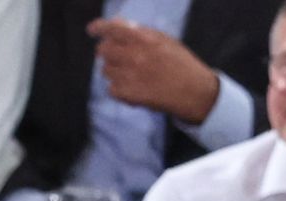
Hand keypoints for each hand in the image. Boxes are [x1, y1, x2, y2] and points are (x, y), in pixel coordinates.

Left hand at [89, 18, 222, 124]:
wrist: (193, 92)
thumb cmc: (179, 63)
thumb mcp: (163, 40)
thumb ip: (137, 31)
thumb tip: (115, 21)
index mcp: (143, 39)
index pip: (111, 29)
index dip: (99, 28)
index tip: (92, 30)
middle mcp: (134, 55)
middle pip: (102, 50)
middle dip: (107, 52)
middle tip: (119, 57)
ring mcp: (130, 76)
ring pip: (105, 71)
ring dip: (114, 72)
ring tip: (133, 75)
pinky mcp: (128, 94)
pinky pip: (111, 89)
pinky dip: (119, 90)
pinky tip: (134, 88)